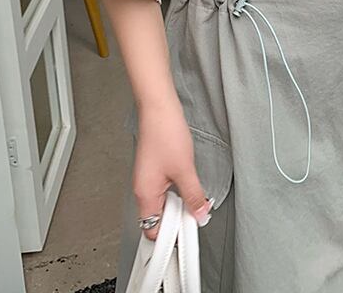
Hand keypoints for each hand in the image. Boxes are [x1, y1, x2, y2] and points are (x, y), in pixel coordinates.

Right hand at [133, 97, 212, 240]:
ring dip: (178, 203)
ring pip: (162, 203)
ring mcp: (147, 179)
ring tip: (194, 197)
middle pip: (157, 218)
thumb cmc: (165, 134)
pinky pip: (164, 189)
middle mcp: (142, 190)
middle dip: (177, 219)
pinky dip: (176, 191)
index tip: (189, 231)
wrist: (159, 108)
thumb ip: (193, 195)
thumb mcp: (185, 169)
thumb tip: (200, 214)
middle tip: (196, 213)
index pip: (153, 230)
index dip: (171, 235)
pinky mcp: (153, 169)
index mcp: (145, 195)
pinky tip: (187, 183)